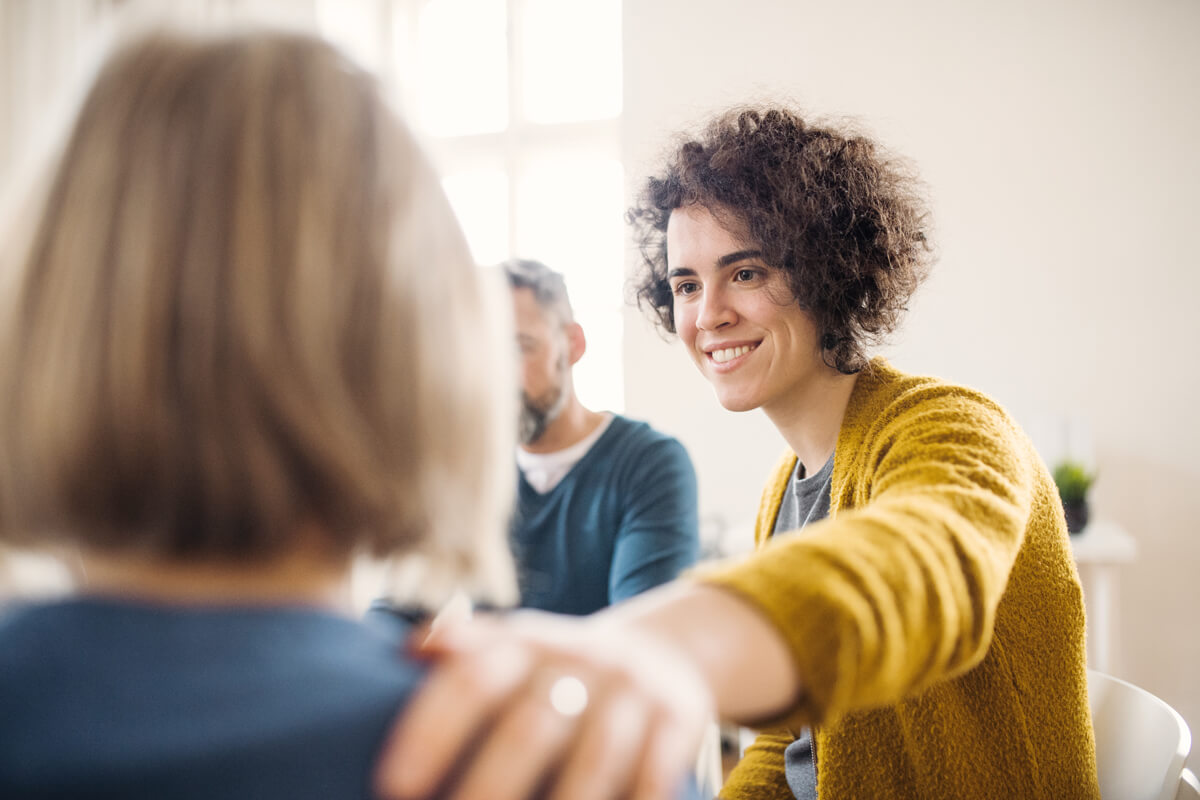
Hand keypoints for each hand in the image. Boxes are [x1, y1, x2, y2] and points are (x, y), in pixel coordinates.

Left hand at [373, 610, 713, 799]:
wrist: (659, 653)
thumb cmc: (558, 670)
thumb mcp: (515, 648)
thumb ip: (464, 652)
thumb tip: (408, 650)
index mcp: (525, 643)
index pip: (472, 679)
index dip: (431, 730)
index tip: (392, 785)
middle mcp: (579, 659)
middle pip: (530, 726)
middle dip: (487, 788)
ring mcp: (631, 689)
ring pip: (595, 758)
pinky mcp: (678, 718)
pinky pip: (654, 774)